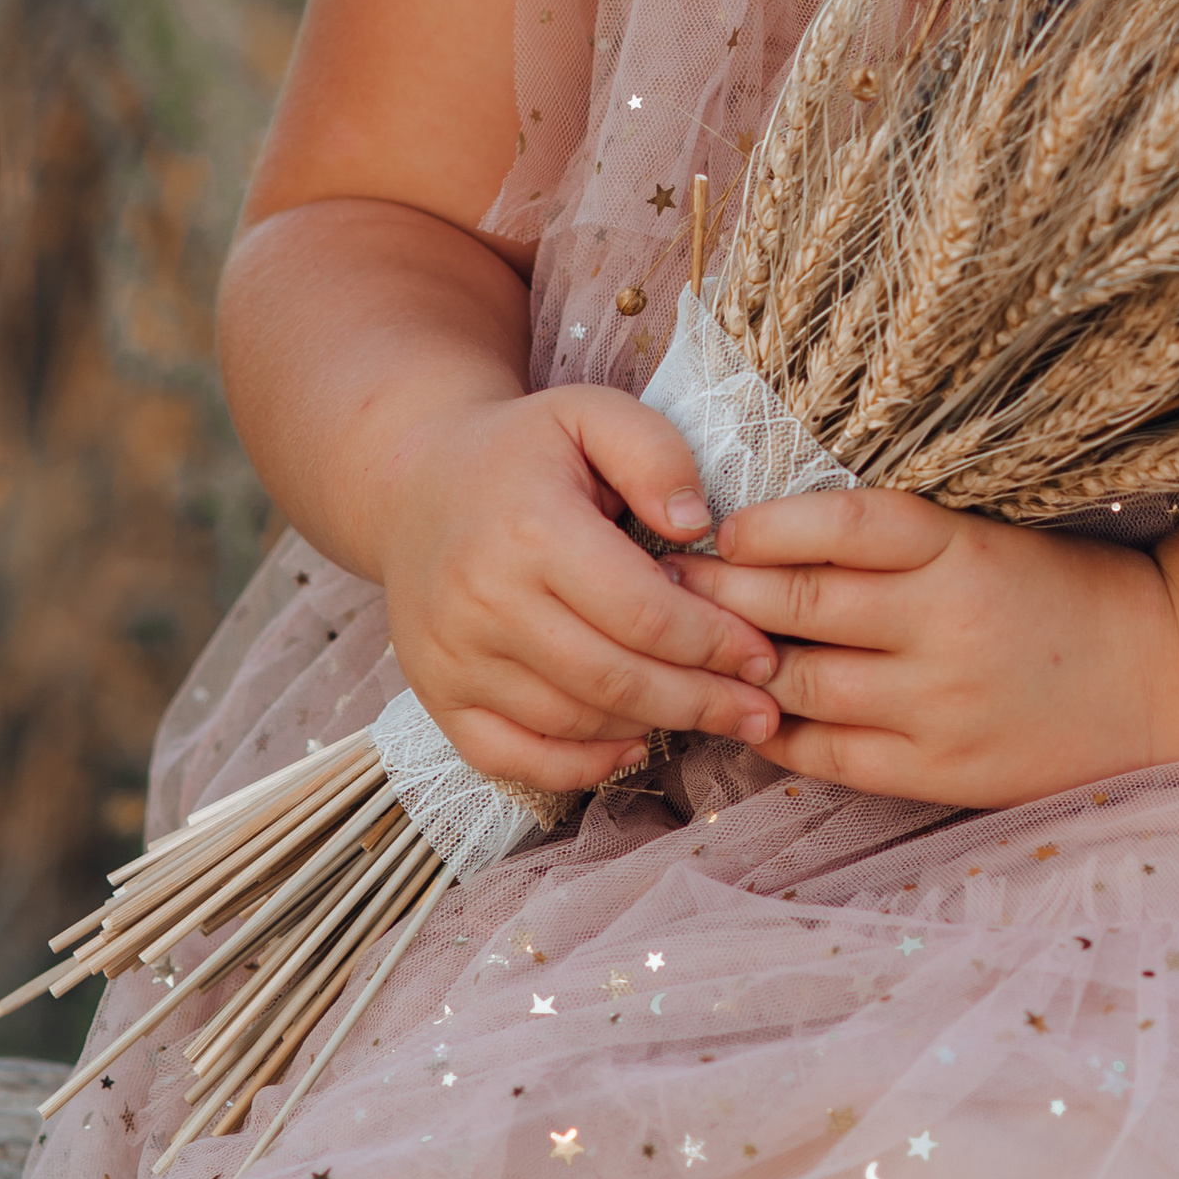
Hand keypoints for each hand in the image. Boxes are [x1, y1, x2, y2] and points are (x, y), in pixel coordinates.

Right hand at [382, 383, 787, 792]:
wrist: (414, 484)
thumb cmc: (524, 448)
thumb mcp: (592, 413)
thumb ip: (655, 454)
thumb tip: (698, 527)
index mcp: (530, 530)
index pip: (642, 612)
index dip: (714, 643)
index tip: (764, 655)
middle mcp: (483, 603)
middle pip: (613, 678)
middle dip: (701, 701)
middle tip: (761, 712)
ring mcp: (453, 658)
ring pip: (572, 721)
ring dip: (653, 727)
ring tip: (714, 718)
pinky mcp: (437, 695)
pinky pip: (512, 756)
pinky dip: (578, 765)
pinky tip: (632, 743)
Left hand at [669, 487, 1178, 807]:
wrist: (1159, 677)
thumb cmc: (1061, 593)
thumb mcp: (988, 540)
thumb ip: (895, 543)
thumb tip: (767, 539)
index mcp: (961, 551)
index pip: (839, 526)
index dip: (764, 525)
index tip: (717, 526)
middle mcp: (947, 626)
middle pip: (799, 605)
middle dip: (720, 593)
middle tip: (663, 582)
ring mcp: (941, 707)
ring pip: (799, 684)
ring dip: (733, 667)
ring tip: (686, 649)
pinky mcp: (940, 771)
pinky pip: (827, 755)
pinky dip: (775, 732)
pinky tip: (746, 713)